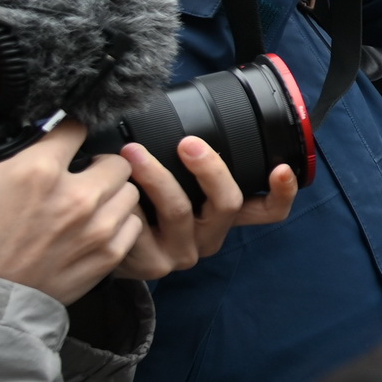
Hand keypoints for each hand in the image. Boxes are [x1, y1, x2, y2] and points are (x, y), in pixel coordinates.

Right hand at [0, 124, 141, 305]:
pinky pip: (134, 224)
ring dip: (113, 195)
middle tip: (85, 177)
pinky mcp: (108, 254)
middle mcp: (75, 196)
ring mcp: (96, 227)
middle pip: (117, 162)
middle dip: (101, 167)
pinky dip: (120, 223)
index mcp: (38, 171)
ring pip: (130, 191)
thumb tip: (40, 136)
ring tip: (92, 204)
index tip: (68, 140)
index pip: (75, 129)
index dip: (69, 133)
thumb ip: (19, 155)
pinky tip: (98, 227)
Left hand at [113, 137, 298, 280]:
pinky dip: (125, 199)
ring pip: (180, 210)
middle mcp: (210, 237)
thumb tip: (185, 116)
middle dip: (210, 168)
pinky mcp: (152, 264)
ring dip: (156, 176)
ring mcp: (182, 253)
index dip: (282, 192)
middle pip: (228, 203)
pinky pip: (141, 225)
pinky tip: (108, 188)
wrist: (100, 247)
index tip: (280, 167)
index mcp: (223, 217)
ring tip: (131, 152)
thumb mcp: (173, 184)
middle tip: (186, 142)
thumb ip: (186, 163)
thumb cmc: (140, 205)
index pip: (268, 211)